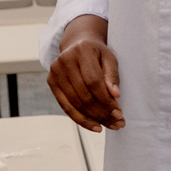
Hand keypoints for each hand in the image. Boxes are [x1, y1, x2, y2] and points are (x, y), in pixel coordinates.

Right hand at [47, 14, 123, 130]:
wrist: (77, 45)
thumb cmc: (96, 54)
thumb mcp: (109, 59)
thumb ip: (112, 76)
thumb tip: (115, 95)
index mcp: (82, 51)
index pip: (93, 81)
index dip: (106, 99)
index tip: (119, 112)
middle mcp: (65, 60)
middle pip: (84, 95)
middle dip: (102, 112)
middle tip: (118, 123)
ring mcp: (55, 72)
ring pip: (75, 104)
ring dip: (94, 119)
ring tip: (110, 125)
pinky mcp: (51, 82)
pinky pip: (66, 107)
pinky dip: (81, 119)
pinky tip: (95, 126)